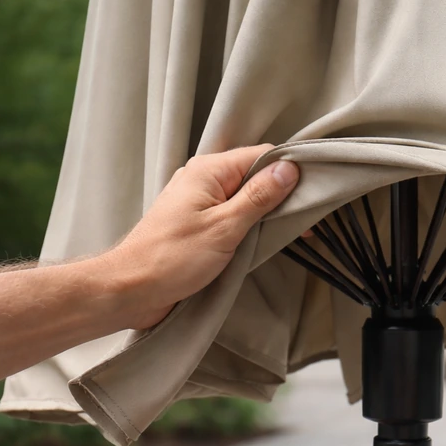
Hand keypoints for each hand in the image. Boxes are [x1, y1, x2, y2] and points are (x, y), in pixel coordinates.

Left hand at [99, 145, 298, 329]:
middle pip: (255, 175)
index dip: (290, 171)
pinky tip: (265, 239)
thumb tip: (289, 170)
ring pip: (245, 197)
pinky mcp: (198, 225)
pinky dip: (251, 224)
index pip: (262, 155)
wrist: (130, 290)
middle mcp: (203, 179)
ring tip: (293, 232)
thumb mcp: (225, 227)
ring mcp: (199, 202)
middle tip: (310, 220)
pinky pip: (232, 215)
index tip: (315, 193)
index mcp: (208, 171)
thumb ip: (258, 197)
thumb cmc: (173, 258)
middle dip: (283, 194)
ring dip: (268, 212)